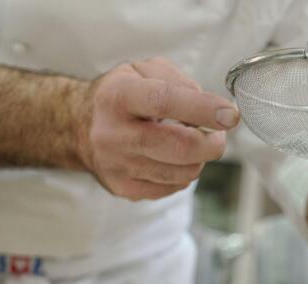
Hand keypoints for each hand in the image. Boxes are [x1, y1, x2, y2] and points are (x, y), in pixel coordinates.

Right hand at [75, 57, 238, 200]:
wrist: (77, 127)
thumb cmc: (118, 97)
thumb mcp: (141, 71)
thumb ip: (179, 81)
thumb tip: (213, 110)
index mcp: (117, 97)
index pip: (165, 102)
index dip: (203, 109)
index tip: (230, 114)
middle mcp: (113, 134)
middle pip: (180, 148)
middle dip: (212, 143)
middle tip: (219, 134)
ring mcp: (117, 166)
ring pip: (183, 172)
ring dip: (199, 158)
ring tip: (190, 142)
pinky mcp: (124, 189)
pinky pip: (174, 187)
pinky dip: (184, 172)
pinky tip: (172, 158)